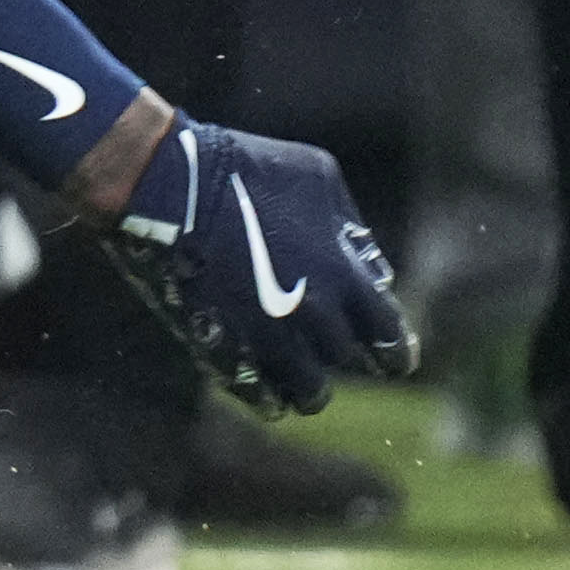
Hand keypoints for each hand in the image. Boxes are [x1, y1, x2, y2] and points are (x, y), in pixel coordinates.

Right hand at [72, 106, 414, 413]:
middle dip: (348, 355)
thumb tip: (368, 265)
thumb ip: (350, 227)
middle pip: (347, 360)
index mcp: (344, 277)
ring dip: (312, 389)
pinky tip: (270, 392)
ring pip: (309, 392)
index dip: (397, 351)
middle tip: (342, 352)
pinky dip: (270, 397)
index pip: (388, 335)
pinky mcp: (227, 351)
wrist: (172, 187)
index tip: (398, 360)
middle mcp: (315, 317)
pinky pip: (260, 396)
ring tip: (306, 384)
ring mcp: (269, 339)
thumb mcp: (318, 178)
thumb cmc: (247, 172)